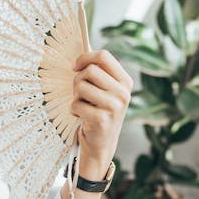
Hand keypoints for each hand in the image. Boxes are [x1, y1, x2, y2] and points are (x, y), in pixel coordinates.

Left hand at [70, 50, 132, 178]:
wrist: (101, 142)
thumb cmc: (98, 111)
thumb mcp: (104, 90)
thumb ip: (97, 73)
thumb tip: (79, 57)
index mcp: (125, 81)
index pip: (104, 56)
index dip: (85, 57)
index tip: (75, 67)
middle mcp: (123, 93)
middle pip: (89, 70)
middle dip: (77, 80)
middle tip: (79, 93)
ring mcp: (114, 106)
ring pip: (81, 86)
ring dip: (75, 96)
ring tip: (83, 105)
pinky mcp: (102, 119)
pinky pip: (76, 104)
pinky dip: (73, 110)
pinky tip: (82, 117)